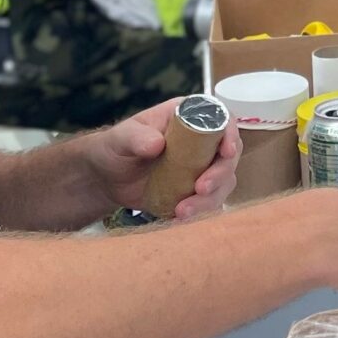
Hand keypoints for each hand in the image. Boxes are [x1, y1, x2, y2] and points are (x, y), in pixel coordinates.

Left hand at [84, 101, 242, 218]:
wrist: (106, 178)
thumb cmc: (114, 148)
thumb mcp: (120, 138)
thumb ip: (135, 138)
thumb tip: (157, 144)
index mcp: (189, 118)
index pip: (222, 120)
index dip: (231, 134)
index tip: (226, 152)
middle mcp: (202, 142)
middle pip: (228, 156)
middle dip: (220, 175)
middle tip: (200, 189)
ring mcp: (201, 168)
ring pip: (222, 183)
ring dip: (209, 200)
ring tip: (182, 212)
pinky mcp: (195, 192)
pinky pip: (208, 202)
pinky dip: (199, 213)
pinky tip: (179, 219)